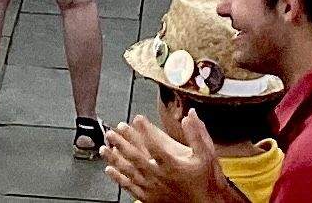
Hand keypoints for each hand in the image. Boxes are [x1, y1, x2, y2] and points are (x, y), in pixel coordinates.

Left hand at [100, 109, 223, 202]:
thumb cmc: (206, 180)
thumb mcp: (207, 155)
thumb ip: (197, 134)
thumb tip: (190, 116)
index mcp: (172, 164)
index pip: (154, 144)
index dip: (144, 130)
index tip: (137, 119)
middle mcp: (159, 176)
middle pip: (136, 156)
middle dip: (123, 142)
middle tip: (114, 130)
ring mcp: (152, 187)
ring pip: (129, 171)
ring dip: (115, 158)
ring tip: (105, 147)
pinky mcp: (149, 197)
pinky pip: (130, 186)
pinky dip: (118, 178)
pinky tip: (109, 170)